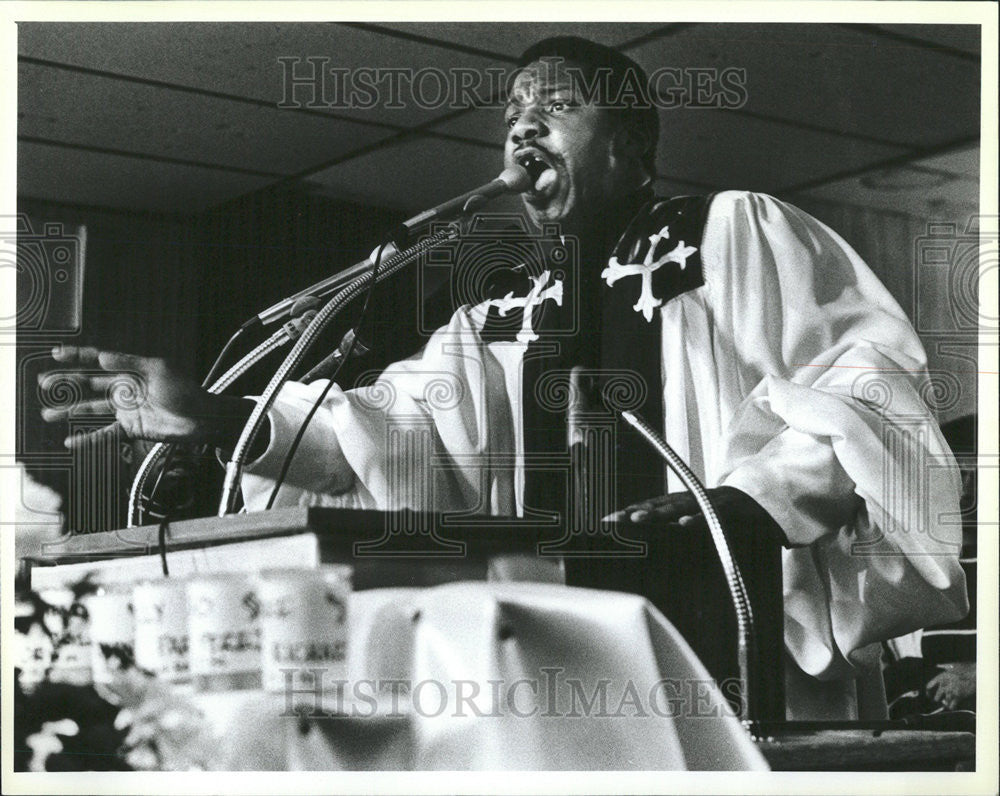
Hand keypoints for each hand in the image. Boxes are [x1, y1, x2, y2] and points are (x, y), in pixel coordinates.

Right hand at [39, 346, 251, 448]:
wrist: (202, 419)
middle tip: (43, 383)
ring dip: (69, 411)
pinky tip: (71, 441)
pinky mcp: (131, 427)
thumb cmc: (186, 391)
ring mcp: (127, 409)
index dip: (78, 356)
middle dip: (66, 383)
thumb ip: (129, 363)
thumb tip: (102, 355)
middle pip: (89, 384)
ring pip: (91, 409)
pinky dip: (88, 438)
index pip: (100, 361)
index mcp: (132, 370)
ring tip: (47, 414)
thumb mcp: (159, 370)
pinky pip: (105, 433)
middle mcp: (126, 388)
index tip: (57, 353)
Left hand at [604, 486, 788, 545]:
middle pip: (659, 505)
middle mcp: (696, 499)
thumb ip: (686, 529)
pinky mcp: (731, 509)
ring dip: (657, 513)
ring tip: (635, 519)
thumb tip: (665, 540)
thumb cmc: (737, 517)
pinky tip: (681, 525)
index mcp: (688, 502)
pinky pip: (711, 515)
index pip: (654, 505)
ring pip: (679, 506)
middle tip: (612, 519)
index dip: (631, 510)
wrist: (774, 503)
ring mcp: (712, 502)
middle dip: (635, 511)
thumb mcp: (708, 522)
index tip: (606, 520)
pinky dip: (696, 520)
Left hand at [926, 662, 975, 709]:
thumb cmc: (964, 668)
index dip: (928, 693)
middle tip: (942, 700)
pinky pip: (952, 706)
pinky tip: (953, 706)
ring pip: (944, 703)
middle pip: (936, 698)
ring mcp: (951, 691)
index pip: (929, 687)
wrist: (975, 673)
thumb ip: (943, 666)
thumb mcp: (951, 665)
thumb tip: (937, 665)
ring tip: (948, 703)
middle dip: (939, 699)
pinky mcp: (958, 696)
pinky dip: (952, 707)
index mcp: (940, 677)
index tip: (929, 695)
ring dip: (946, 704)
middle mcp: (944, 685)